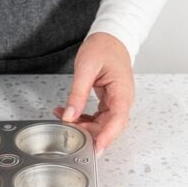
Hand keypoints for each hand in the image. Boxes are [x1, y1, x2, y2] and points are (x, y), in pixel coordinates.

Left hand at [54, 32, 134, 155]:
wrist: (110, 38)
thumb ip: (78, 93)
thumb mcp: (86, 68)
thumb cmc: (104, 47)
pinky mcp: (108, 102)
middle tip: (70, 135)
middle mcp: (122, 100)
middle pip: (110, 127)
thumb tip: (70, 115)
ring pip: (102, 125)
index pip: (118, 120)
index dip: (107, 137)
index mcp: (122, 91)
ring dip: (84, 127)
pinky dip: (82, 119)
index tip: (96, 148)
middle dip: (90, 134)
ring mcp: (116, 102)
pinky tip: (68, 115)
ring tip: (65, 121)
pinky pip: (97, 118)